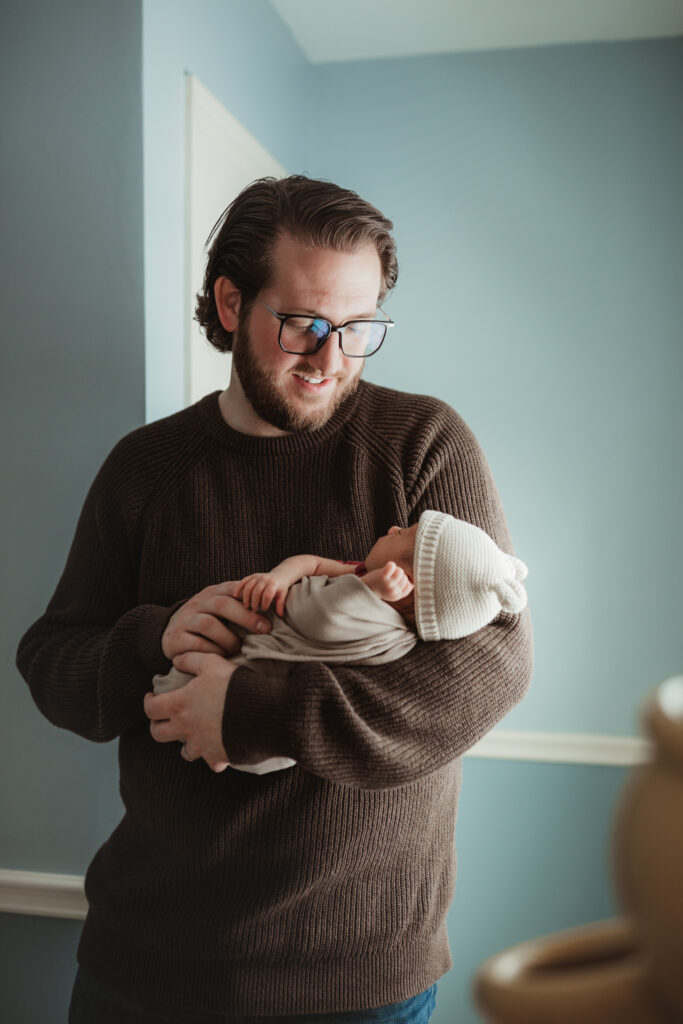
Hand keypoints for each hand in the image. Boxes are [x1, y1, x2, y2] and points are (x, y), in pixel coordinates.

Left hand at [144, 653, 238, 771]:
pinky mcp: (218, 757)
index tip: (152, 697)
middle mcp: (186, 728)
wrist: (263, 711)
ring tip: (195, 733)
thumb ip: (191, 660)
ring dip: (187, 742)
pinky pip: (211, 762)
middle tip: (165, 718)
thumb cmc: (236, 685)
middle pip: (158, 734)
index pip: (151, 709)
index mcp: (181, 705)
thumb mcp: (213, 663)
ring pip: (184, 751)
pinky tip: (219, 747)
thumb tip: (176, 661)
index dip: (148, 702)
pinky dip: (213, 756)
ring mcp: (201, 745)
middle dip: (158, 725)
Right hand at [162, 581, 270, 661]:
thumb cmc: (205, 621)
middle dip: (246, 616)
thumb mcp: (219, 608)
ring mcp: (185, 620)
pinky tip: (221, 656)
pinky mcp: (176, 639)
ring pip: (208, 624)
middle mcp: (197, 603)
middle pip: (222, 604)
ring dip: (228, 638)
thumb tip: (274, 606)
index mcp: (211, 593)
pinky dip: (212, 651)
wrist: (169, 634)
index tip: (270, 609)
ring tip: (237, 648)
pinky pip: (197, 644)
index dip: (251, 597)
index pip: (232, 588)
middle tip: (265, 629)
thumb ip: (239, 604)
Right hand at [234, 572, 289, 616]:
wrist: (279, 575)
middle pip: (257, 591)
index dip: (265, 603)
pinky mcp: (251, 576)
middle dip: (255, 602)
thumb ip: (280, 605)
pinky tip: (235, 596)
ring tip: (247, 606)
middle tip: (254, 610)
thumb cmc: (280, 588)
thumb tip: (280, 615)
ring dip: (246, 597)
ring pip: (248, 587)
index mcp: (273, 584)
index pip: (267, 594)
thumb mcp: (282, 595)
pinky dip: (238, 588)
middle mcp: (264, 579)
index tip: (264, 609)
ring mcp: (257, 577)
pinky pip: (243, 581)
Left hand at [363, 561, 413, 601]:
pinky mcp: (383, 576)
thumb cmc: (378, 588)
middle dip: (398, 574)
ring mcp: (389, 583)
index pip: (409, 585)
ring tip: (388, 571)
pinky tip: (387, 566)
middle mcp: (394, 591)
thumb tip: (413, 583)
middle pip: (404, 577)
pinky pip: (392, 566)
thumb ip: (402, 589)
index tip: (395, 580)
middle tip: (389, 576)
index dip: (403, 580)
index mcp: (397, 596)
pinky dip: (390, 564)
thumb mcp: (391, 592)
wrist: (361, 588)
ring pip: (400, 571)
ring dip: (395, 569)